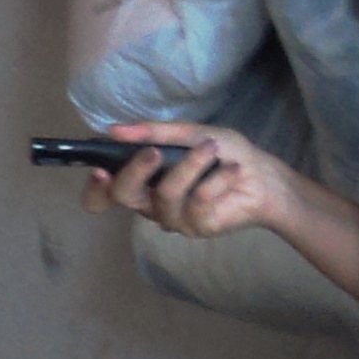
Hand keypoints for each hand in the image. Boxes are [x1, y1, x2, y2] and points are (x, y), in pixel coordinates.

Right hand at [83, 121, 303, 240]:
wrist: (263, 177)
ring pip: (163, 196)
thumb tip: (115, 130)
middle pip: (123, 196)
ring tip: (211, 150)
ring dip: (188, 167)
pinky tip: (232, 172)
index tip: (99, 170)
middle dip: (136, 170)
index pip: (104, 196)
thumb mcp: (189, 133)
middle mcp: (151, 201)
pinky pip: (195, 203)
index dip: (95, 188)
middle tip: (154, 151)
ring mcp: (172, 218)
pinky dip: (215, 181)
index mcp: (143, 179)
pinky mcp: (196, 228)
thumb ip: (153, 132)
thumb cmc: (223, 153)